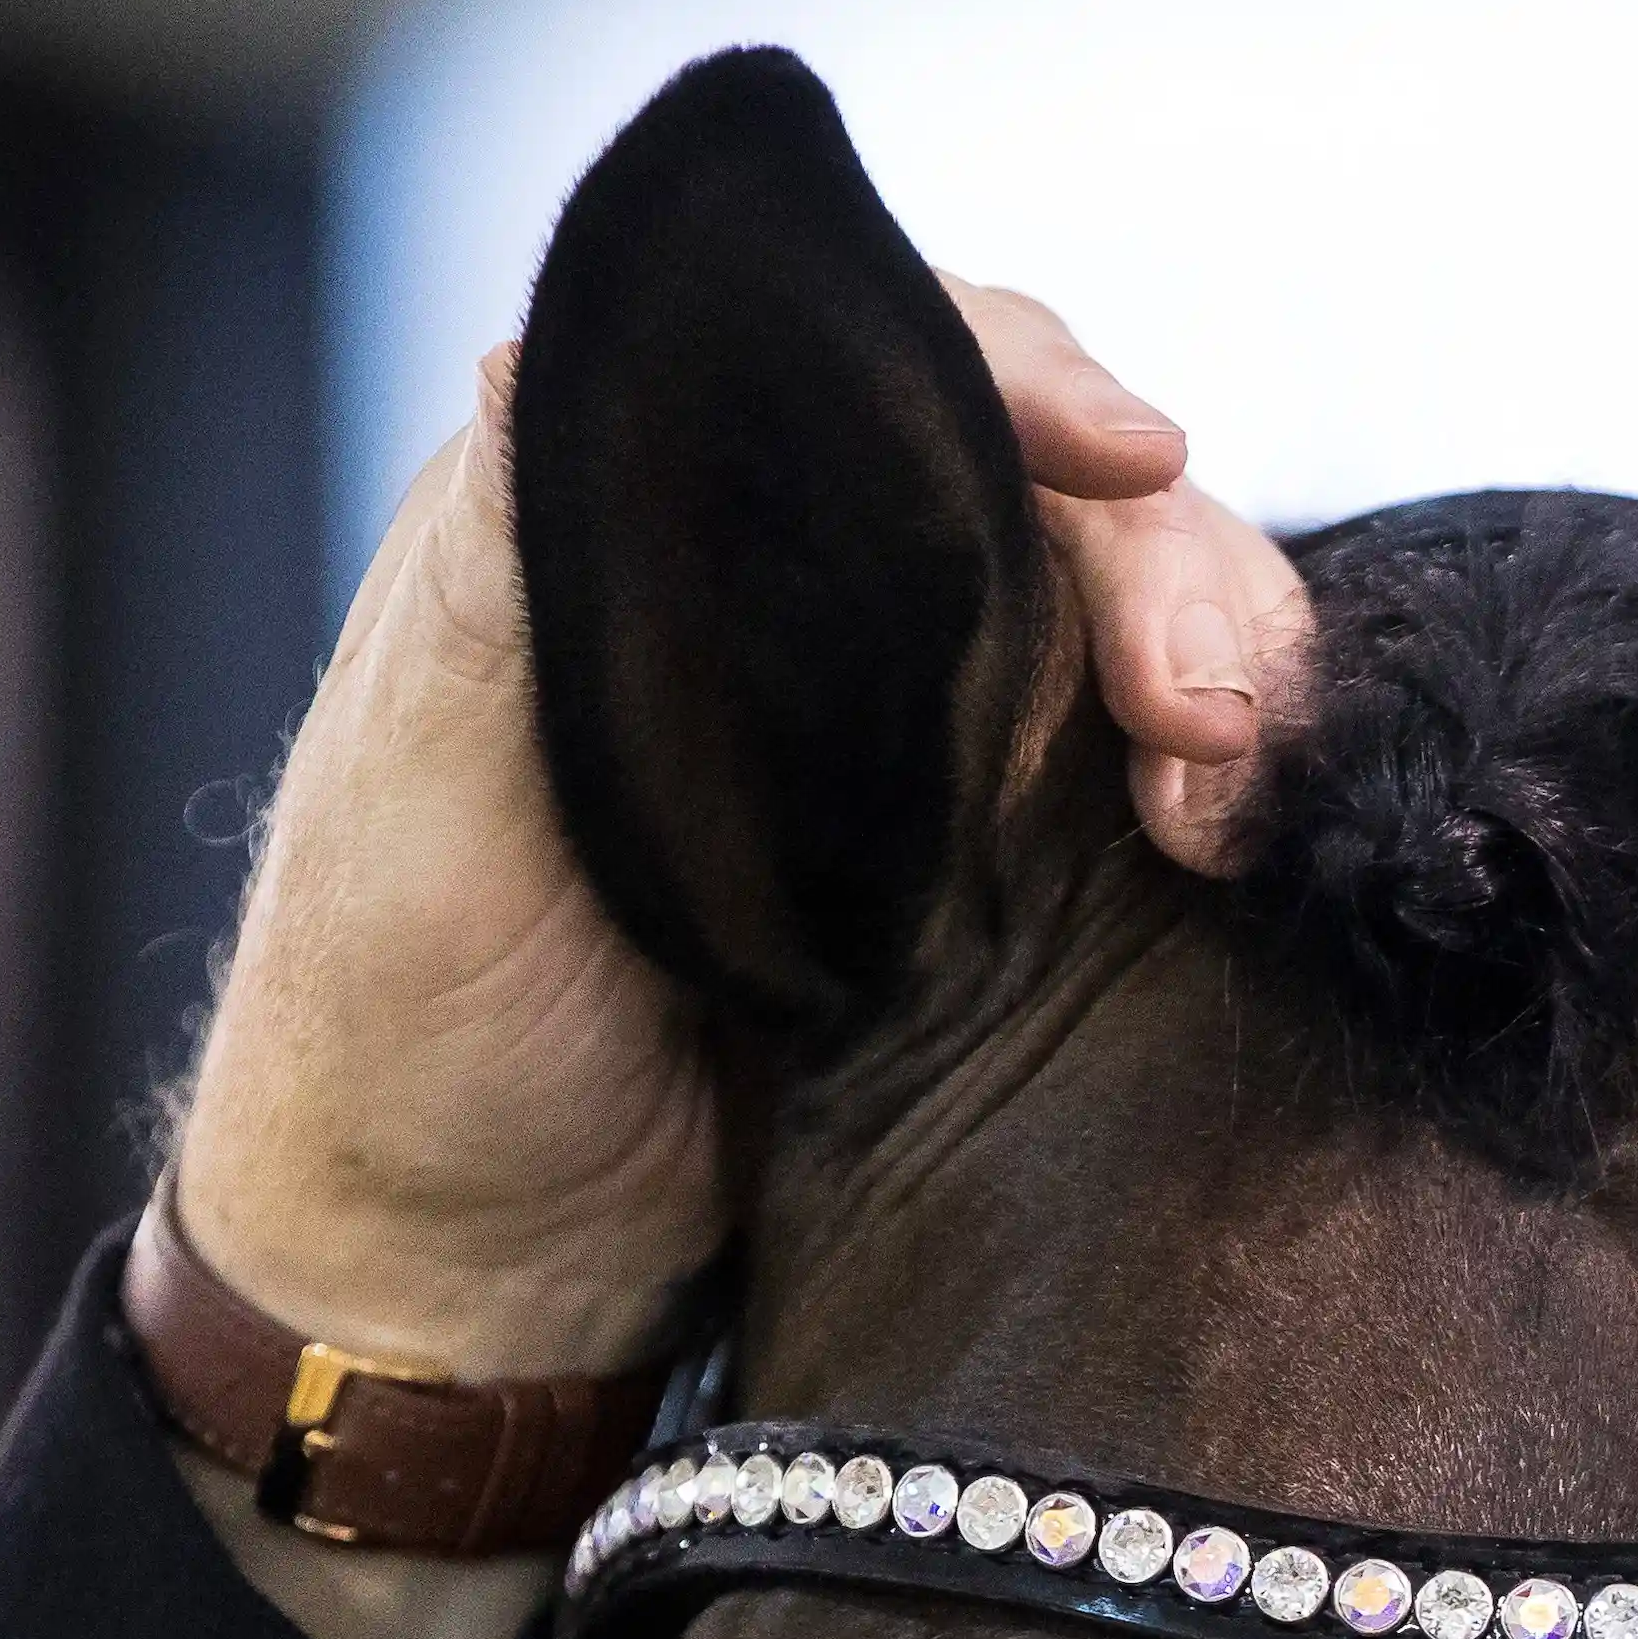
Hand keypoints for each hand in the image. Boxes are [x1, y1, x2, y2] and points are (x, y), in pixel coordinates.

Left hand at [159, 285, 1302, 1638]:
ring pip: (1123, 626)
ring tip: (1232, 797)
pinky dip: (1219, 790)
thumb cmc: (401, 1041)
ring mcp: (910, 746)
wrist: (467, 1302)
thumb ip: (511, 559)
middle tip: (1210, 713)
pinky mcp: (991, 890)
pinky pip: (1139, 785)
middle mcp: (798, 602)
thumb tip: (565, 335)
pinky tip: (1236, 848)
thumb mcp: (422, 781)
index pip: (874, 363)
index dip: (1020, 375)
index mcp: (648, 525)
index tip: (1131, 449)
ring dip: (1225, 674)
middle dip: (1171, 560)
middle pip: (1044, 487)